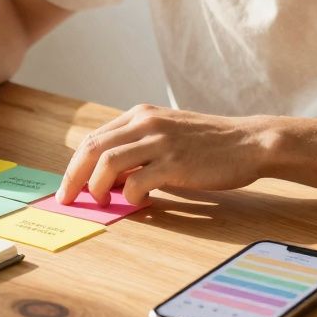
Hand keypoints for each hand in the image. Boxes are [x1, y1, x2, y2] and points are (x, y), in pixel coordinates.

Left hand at [57, 104, 275, 206]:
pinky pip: (137, 182)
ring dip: (97, 187)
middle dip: (74, 177)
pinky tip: (140, 202)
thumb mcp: (167, 134)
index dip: (74, 164)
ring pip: (108, 163)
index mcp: (140, 114)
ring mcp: (160, 141)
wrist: (248, 142)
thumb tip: (107, 178)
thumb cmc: (207, 144)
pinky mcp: (175, 162)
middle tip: (68, 199)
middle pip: (93, 149)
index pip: (94, 138)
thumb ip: (137, 148)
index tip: (67, 186)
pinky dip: (130, 196)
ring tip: (102, 202)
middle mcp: (145, 122)